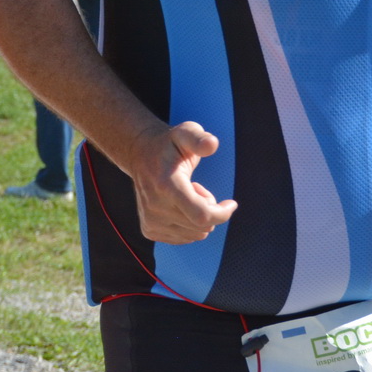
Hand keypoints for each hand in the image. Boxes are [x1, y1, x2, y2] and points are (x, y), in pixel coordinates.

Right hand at [127, 121, 237, 244]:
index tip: (231, 203)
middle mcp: (156, 207)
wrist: (140, 154)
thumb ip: (199, 138)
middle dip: (210, 209)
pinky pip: (184, 239)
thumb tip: (211, 145)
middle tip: (198, 187)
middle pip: (202, 227)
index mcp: (166, 185)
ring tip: (187, 194)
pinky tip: (179, 205)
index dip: (222, 213)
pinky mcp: (149, 230)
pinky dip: (188, 225)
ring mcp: (151, 221)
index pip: (202, 216)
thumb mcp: (185, 132)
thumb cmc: (168, 144)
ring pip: (195, 235)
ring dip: (198, 217)